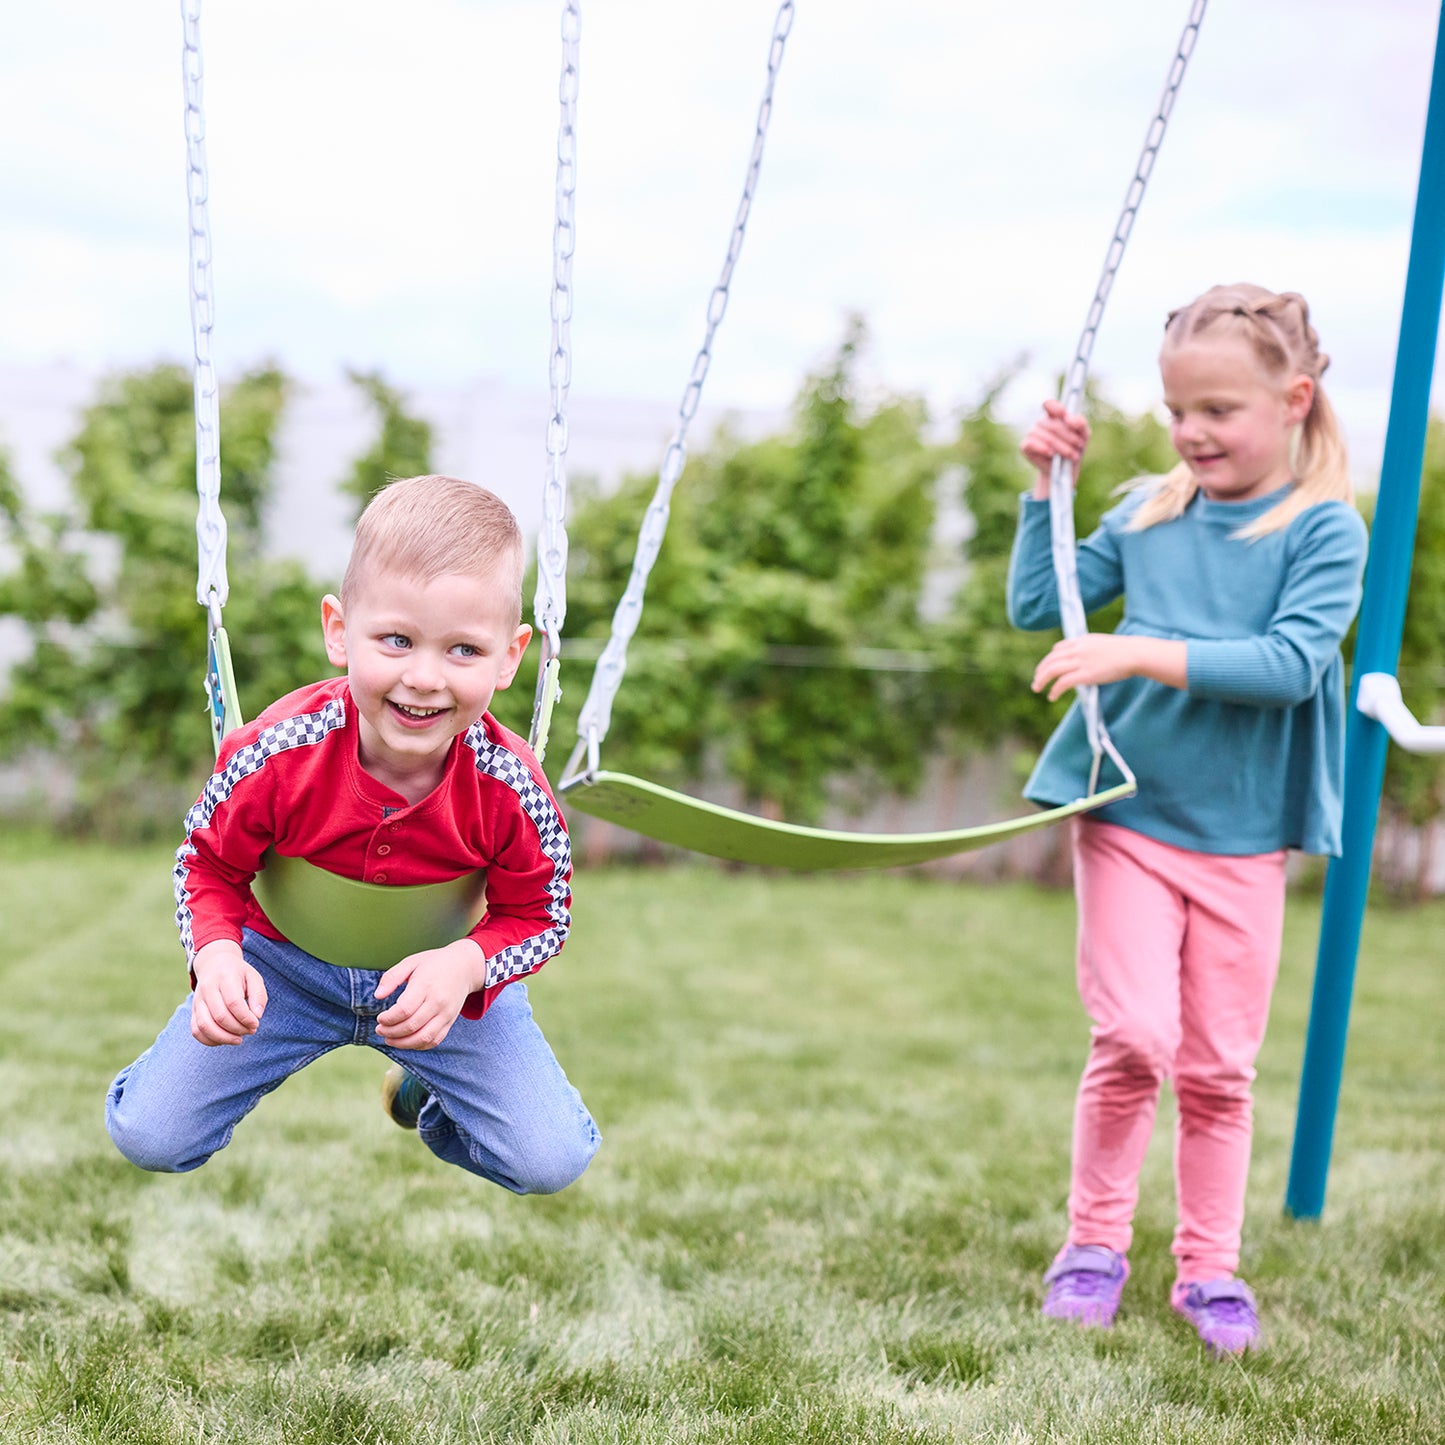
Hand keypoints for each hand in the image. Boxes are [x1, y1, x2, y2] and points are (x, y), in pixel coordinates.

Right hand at [191, 939, 267, 1045]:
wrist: (214, 964)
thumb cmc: (238, 974)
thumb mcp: (254, 978)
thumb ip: (258, 996)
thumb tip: (257, 1017)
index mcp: (225, 978)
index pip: (233, 1002)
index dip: (245, 1018)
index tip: (256, 1024)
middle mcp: (208, 989)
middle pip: (219, 1016)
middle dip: (237, 1029)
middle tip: (251, 1030)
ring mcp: (198, 1001)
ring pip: (204, 1026)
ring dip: (224, 1038)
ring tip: (238, 1039)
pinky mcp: (193, 1011)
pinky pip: (196, 1031)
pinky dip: (210, 1040)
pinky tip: (225, 1040)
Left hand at [375, 939, 484, 1049]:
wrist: (464, 967)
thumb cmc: (434, 963)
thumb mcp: (411, 962)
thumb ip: (392, 977)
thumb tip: (377, 996)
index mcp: (426, 985)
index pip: (404, 1010)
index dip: (388, 1018)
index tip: (379, 1017)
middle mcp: (438, 1002)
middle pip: (412, 1026)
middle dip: (391, 1032)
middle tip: (380, 1029)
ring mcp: (446, 1014)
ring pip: (423, 1038)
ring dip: (403, 1043)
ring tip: (389, 1039)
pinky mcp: (450, 1021)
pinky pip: (434, 1040)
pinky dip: (418, 1046)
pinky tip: (406, 1041)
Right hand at [1020, 399, 1089, 496]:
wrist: (1065, 471)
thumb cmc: (1074, 449)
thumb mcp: (1083, 435)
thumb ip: (1080, 423)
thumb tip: (1069, 419)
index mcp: (1054, 416)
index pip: (1050, 404)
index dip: (1056, 408)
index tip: (1064, 415)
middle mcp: (1042, 423)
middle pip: (1054, 425)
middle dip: (1069, 438)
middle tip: (1079, 447)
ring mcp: (1032, 433)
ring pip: (1047, 437)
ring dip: (1062, 448)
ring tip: (1072, 456)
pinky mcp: (1025, 446)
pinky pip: (1032, 444)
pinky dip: (1043, 449)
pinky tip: (1052, 454)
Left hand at [1032, 634, 1187, 701]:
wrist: (1135, 653)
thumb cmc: (1125, 651)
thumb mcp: (1103, 644)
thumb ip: (1091, 650)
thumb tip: (1089, 661)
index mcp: (1081, 640)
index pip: (1058, 648)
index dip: (1050, 658)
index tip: (1048, 667)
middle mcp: (1077, 649)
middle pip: (1051, 659)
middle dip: (1041, 670)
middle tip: (1036, 680)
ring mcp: (1080, 661)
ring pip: (1052, 670)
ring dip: (1041, 680)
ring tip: (1037, 689)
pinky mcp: (1085, 674)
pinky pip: (1063, 682)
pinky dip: (1054, 690)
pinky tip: (1052, 697)